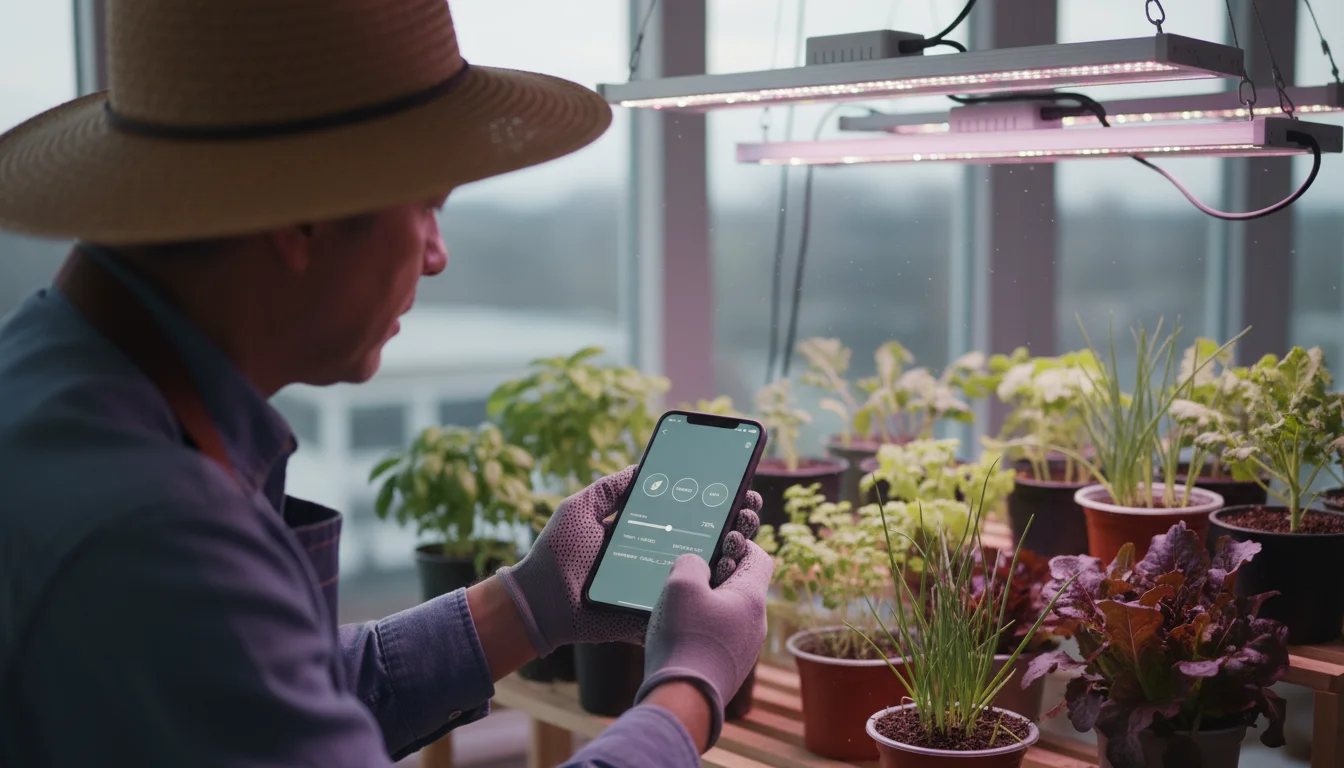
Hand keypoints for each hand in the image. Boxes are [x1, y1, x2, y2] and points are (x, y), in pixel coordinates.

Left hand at [497, 466, 762, 655]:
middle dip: (735, 523)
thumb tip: (644, 465)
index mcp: (644, 532)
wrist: (538, 603)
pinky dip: (713, 590)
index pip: (689, 514)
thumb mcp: (581, 508)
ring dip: (732, 554)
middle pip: (706, 540)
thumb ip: (611, 487)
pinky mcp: (654, 612)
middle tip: (748, 511)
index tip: (740, 487)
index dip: (716, 501)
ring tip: (741, 536)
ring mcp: (658, 586)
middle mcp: (657, 558)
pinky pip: (688, 603)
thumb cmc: (555, 554)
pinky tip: (730, 572)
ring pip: (706, 572)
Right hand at [634, 541, 772, 748]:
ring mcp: (744, 650)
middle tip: (688, 575)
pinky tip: (677, 634)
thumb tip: (695, 565)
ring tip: (676, 606)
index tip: (718, 543)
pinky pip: (718, 638)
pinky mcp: (728, 669)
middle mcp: (756, 625)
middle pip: (741, 587)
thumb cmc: (686, 640)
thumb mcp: (681, 586)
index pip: (760, 558)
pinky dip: (701, 630)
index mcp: (752, 599)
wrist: (684, 701)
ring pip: (728, 614)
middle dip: (715, 576)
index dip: (741, 544)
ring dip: (706, 605)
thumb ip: (690, 563)